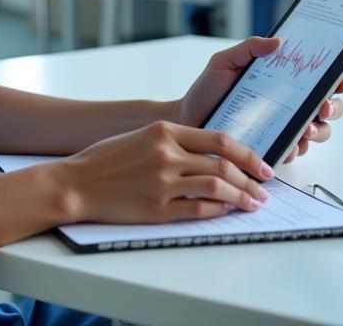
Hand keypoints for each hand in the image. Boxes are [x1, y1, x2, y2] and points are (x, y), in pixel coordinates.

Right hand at [57, 121, 273, 224]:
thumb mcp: (141, 136)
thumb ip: (173, 141)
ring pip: (217, 187)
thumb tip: (210, 154)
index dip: (247, 153)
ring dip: (242, 196)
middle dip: (251, 177)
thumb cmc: (106, 159)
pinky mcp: (158, 209)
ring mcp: (163, 183)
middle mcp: (166, 154)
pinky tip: (228, 211)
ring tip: (254, 203)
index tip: (261, 164)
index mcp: (163, 131)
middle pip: (223, 164)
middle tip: (264, 187)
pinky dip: (218, 210)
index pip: (218, 139)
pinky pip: (198, 210)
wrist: (77, 183)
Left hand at [174, 37, 342, 162]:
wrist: (187, 119)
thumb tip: (277, 40)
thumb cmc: (207, 90)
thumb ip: (249, 49)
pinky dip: (295, 148)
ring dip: (319, 130)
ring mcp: (284, 127)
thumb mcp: (224, 62)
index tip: (342, 78)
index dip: (338, 78)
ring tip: (307, 127)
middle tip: (324, 106)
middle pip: (328, 106)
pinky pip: (295, 151)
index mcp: (282, 80)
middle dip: (334, 106)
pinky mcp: (273, 148)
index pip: (319, 78)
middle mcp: (289, 104)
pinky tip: (288, 145)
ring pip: (318, 131)